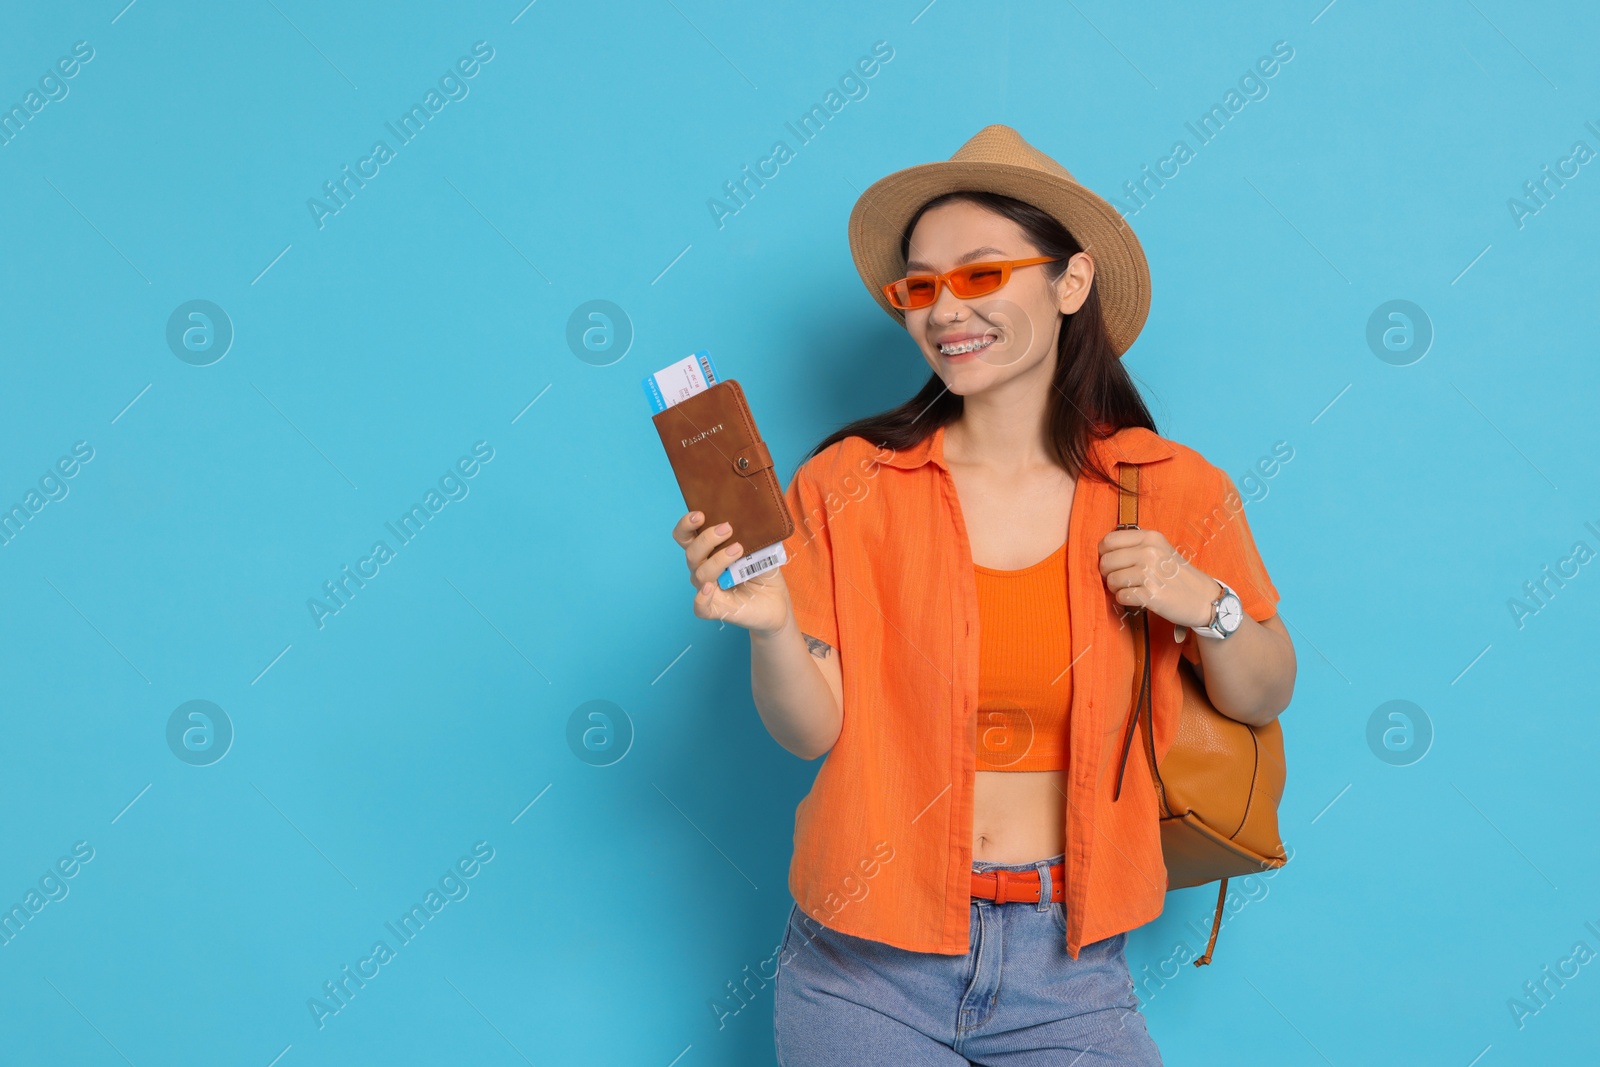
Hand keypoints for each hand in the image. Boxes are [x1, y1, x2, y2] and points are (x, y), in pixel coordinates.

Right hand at [671, 511, 791, 636]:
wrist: (777, 601)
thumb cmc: (764, 571)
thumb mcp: (762, 547)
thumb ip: (755, 533)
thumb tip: (757, 515)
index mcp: (708, 551)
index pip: (685, 537)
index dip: (686, 526)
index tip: (700, 515)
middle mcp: (704, 569)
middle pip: (691, 553)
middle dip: (707, 539)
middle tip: (728, 528)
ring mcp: (709, 590)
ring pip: (701, 575)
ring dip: (717, 560)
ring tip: (738, 550)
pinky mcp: (716, 609)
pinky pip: (700, 607)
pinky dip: (701, 597)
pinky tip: (710, 588)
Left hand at [1096, 527, 1219, 629]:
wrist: (1203, 598)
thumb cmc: (1177, 574)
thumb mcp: (1160, 550)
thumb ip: (1134, 546)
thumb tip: (1102, 551)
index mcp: (1150, 537)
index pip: (1109, 540)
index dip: (1104, 554)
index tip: (1112, 563)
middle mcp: (1150, 552)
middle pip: (1106, 561)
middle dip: (1108, 574)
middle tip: (1120, 579)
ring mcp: (1151, 573)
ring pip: (1111, 580)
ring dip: (1117, 588)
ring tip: (1131, 589)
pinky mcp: (1151, 594)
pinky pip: (1121, 596)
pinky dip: (1125, 600)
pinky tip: (1137, 598)